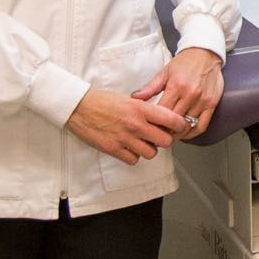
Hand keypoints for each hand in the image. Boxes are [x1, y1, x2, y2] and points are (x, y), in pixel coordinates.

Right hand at [65, 88, 184, 164]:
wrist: (79, 107)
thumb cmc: (102, 101)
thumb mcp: (129, 99)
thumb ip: (146, 109)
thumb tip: (162, 119)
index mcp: (140, 108)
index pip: (171, 119)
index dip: (179, 125)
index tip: (180, 126)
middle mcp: (135, 124)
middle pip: (165, 141)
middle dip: (163, 140)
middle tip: (157, 136)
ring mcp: (124, 138)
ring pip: (151, 153)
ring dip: (148, 149)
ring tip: (141, 142)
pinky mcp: (113, 148)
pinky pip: (133, 159)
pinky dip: (133, 156)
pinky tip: (128, 147)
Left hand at [133, 47, 223, 140]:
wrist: (205, 54)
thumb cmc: (185, 62)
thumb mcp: (164, 72)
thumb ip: (150, 87)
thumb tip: (135, 97)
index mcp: (176, 86)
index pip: (162, 112)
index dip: (154, 122)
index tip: (149, 127)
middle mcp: (190, 94)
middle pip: (174, 121)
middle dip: (164, 130)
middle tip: (156, 134)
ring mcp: (202, 100)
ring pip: (187, 125)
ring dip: (177, 133)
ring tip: (168, 135)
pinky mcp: (212, 104)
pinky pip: (202, 125)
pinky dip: (192, 133)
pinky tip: (185, 134)